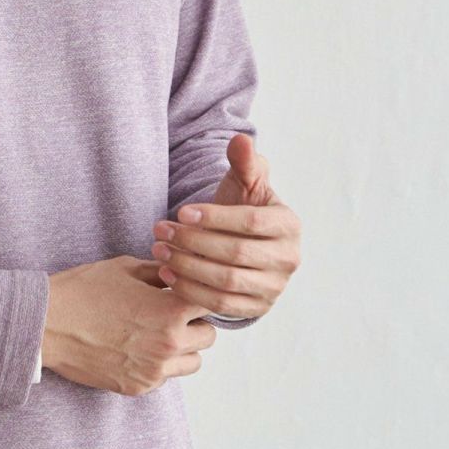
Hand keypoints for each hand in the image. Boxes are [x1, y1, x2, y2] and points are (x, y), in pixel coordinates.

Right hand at [42, 255, 220, 395]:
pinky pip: (165, 377)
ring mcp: (155, 370)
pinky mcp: (138, 387)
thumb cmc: (83, 291)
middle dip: (195, 323)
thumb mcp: (125, 268)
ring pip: (193, 362)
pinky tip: (136, 348)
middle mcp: (169, 343)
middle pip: (209, 337)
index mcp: (171, 309)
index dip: (201, 295)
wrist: (46, 324)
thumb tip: (180, 272)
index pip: (212, 304)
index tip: (191, 294)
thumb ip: (160, 271)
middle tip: (173, 313)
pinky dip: (158, 365)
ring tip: (157, 334)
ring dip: (183, 348)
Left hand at [150, 134, 300, 319]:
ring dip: (187, 267)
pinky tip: (167, 274)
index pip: (251, 221)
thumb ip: (244, 160)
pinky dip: (191, 291)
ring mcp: (274, 287)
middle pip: (236, 253)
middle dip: (193, 241)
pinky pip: (221, 304)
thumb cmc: (243, 206)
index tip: (181, 211)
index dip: (215, 217)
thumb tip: (241, 140)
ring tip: (159, 250)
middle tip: (160, 230)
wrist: (242, 242)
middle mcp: (288, 259)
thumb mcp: (245, 181)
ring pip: (227, 281)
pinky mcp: (256, 307)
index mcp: (289, 225)